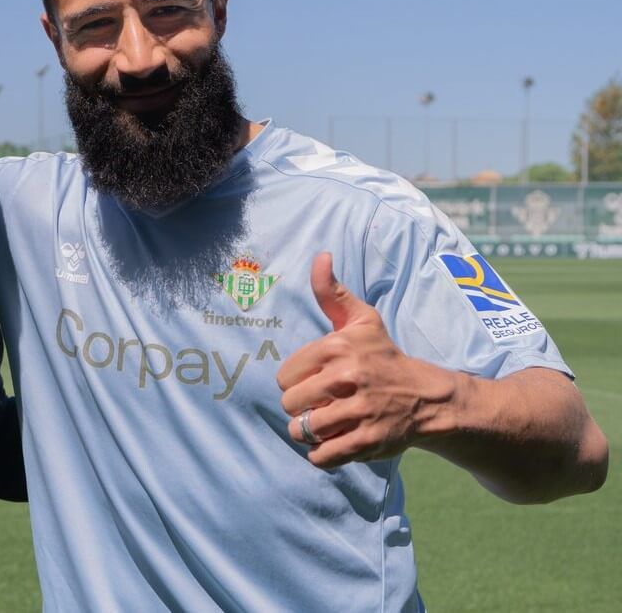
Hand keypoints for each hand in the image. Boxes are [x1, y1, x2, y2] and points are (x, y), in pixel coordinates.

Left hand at [277, 253, 455, 468]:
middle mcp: (348, 378)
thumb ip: (333, 293)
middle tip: (321, 404)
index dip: (297, 382)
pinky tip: (335, 441)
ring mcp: (359, 412)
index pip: (285, 376)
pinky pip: (321, 456)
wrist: (428, 397)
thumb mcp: (362, 321)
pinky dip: (322, 454)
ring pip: (302, 430)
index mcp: (338, 348)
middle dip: (300, 408)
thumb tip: (321, 257)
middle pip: (289, 405)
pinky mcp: (367, 442)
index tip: (316, 380)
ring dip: (309, 432)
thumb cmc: (384, 356)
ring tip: (326, 423)